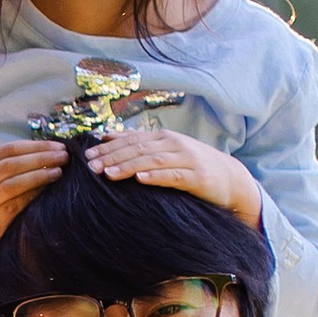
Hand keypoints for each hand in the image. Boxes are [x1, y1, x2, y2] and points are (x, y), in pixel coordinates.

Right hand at [0, 137, 68, 281]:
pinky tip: (47, 189)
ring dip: (39, 177)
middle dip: (41, 158)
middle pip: (12, 166)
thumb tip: (45, 152)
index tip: (57, 145)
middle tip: (63, 156)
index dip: (35, 146)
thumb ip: (6, 164)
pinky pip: (17, 206)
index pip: (10, 149)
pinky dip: (33, 195)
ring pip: (14, 185)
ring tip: (58, 172)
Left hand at [84, 128, 260, 225]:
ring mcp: (187, 159)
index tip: (86, 156)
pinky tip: (141, 180)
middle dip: (112, 157)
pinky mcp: (197, 177)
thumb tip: (108, 136)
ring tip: (108, 174)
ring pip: (152, 160)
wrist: (230, 178)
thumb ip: (140, 145)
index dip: (108, 147)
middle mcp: (174, 144)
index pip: (131, 140)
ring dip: (128, 166)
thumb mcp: (166, 151)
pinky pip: (174, 176)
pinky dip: (156, 176)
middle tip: (90, 167)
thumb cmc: (192, 166)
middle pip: (138, 149)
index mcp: (163, 138)